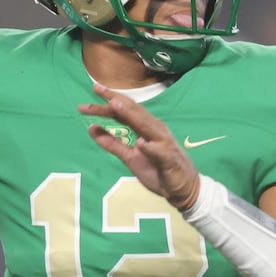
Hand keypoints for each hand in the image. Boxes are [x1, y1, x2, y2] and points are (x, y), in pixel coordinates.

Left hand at [79, 84, 200, 209]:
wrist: (183, 188)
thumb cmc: (157, 169)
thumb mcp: (129, 157)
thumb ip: (112, 143)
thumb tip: (91, 128)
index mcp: (145, 127)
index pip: (125, 110)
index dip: (109, 100)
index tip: (93, 89)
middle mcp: (155, 129)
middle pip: (133, 111)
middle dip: (115, 99)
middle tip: (96, 88)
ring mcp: (163, 143)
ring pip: (146, 125)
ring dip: (130, 114)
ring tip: (114, 105)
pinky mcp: (169, 160)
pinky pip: (159, 152)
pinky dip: (150, 147)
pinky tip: (141, 143)